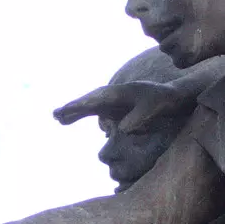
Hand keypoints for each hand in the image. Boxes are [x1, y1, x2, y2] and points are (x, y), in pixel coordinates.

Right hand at [55, 80, 193, 133]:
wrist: (169, 97)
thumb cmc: (162, 101)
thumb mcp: (153, 109)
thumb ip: (138, 119)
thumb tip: (120, 130)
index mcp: (121, 92)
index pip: (98, 99)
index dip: (84, 105)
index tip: (70, 109)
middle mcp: (112, 95)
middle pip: (89, 101)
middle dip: (73, 107)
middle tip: (55, 114)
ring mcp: (111, 101)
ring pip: (88, 106)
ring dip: (72, 111)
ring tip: (56, 118)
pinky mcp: (111, 108)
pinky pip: (92, 112)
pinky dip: (79, 114)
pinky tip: (66, 121)